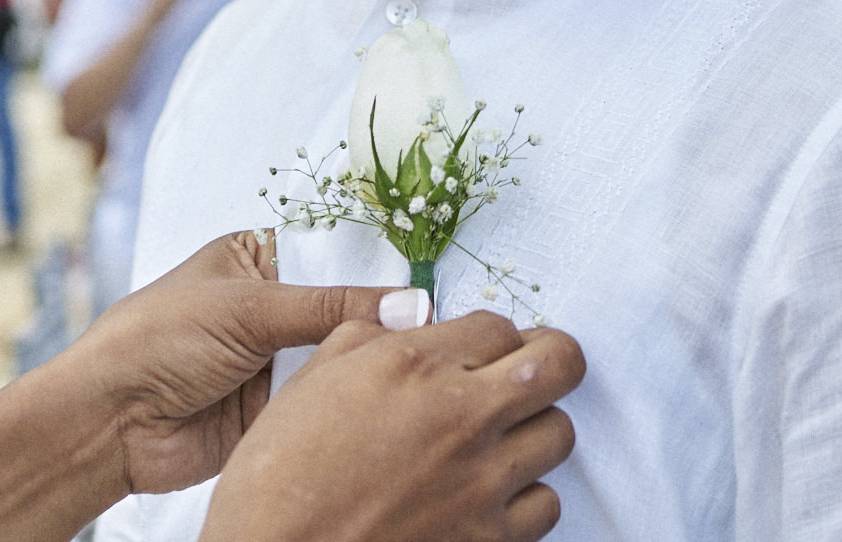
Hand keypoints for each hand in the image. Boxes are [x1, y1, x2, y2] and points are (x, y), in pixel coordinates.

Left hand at [60, 231, 407, 495]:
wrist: (113, 421)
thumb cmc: (158, 339)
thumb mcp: (248, 308)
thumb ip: (330, 307)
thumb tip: (411, 304)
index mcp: (256, 258)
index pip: (332, 250)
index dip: (380, 260)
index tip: (435, 267)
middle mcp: (272, 306)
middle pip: (347, 306)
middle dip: (386, 315)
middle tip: (446, 319)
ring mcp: (277, 360)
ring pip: (344, 356)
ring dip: (375, 361)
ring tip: (434, 358)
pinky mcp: (280, 411)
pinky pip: (331, 401)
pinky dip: (356, 402)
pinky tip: (398, 398)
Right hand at [201, 313, 582, 541]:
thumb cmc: (281, 473)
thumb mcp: (312, 379)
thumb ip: (367, 336)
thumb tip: (408, 322)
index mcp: (413, 365)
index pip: (499, 324)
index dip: (488, 334)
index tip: (478, 348)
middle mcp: (461, 415)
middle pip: (560, 364)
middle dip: (548, 358)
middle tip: (525, 370)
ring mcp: (483, 480)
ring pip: (560, 433)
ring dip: (533, 427)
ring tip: (498, 436)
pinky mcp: (492, 537)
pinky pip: (547, 503)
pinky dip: (526, 495)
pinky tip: (488, 491)